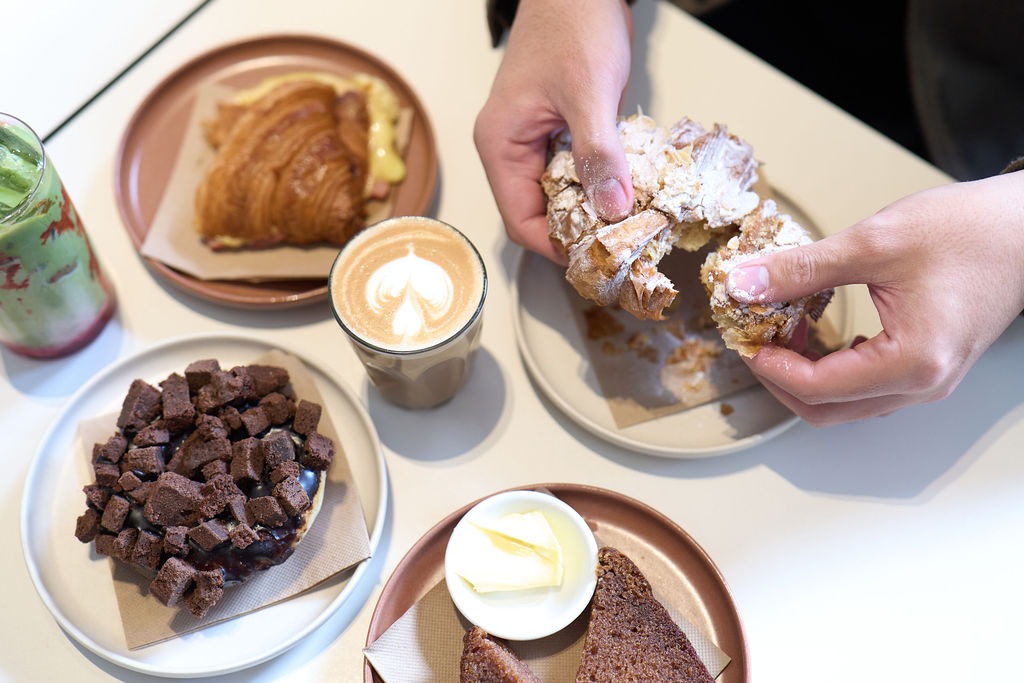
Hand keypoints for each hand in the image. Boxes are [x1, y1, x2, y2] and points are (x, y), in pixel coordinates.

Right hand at [474, 0, 634, 262]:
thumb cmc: (573, 25)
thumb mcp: (589, 93)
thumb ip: (598, 153)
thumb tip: (613, 209)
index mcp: (500, 145)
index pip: (521, 221)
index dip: (557, 247)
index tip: (598, 258)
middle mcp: (509, 149)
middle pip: (538, 214)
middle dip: (577, 232)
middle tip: (621, 245)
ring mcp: (532, 141)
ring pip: (558, 195)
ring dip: (590, 209)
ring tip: (628, 222)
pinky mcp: (555, 131)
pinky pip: (572, 172)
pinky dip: (597, 182)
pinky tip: (625, 187)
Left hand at [725, 172, 1023, 424]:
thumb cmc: (970, 231)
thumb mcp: (872, 242)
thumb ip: (801, 269)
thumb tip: (745, 283)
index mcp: (912, 362)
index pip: (817, 389)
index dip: (770, 366)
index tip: (744, 336)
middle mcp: (922, 384)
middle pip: (826, 410)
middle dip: (780, 378)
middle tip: (752, 339)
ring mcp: (927, 380)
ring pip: (845, 403)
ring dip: (804, 374)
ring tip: (779, 329)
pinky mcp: (927, 367)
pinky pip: (866, 387)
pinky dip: (831, 367)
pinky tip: (815, 332)